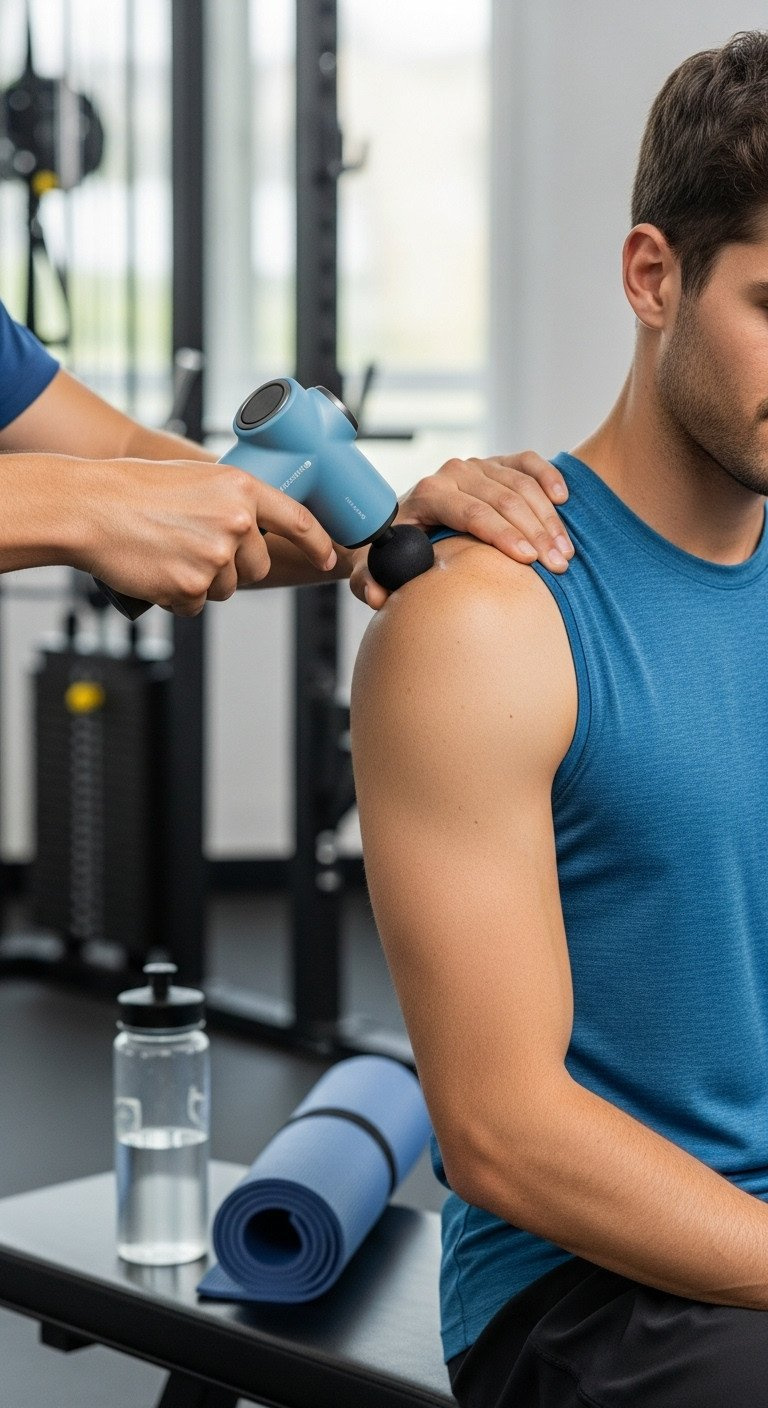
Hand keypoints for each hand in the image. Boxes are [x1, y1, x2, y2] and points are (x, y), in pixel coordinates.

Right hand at [75, 457, 337, 615]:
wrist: (90, 508)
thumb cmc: (134, 490)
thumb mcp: (196, 478)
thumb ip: (231, 501)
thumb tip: (255, 530)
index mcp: (241, 489)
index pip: (298, 521)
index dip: (318, 545)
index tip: (328, 559)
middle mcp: (236, 522)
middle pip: (257, 568)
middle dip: (233, 567)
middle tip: (193, 546)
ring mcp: (215, 558)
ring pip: (225, 589)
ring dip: (201, 581)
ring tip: (167, 552)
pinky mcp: (192, 587)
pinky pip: (196, 604)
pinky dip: (177, 595)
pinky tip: (156, 568)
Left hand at [350, 451, 573, 607]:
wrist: (396, 524)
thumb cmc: (389, 550)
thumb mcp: (371, 568)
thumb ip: (368, 582)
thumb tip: (378, 595)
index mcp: (428, 494)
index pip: (472, 512)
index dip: (502, 535)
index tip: (528, 560)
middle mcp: (453, 474)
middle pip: (504, 500)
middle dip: (535, 533)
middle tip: (558, 565)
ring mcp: (477, 466)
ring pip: (522, 485)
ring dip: (548, 518)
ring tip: (565, 552)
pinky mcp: (496, 463)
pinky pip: (528, 462)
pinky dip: (549, 477)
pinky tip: (564, 501)